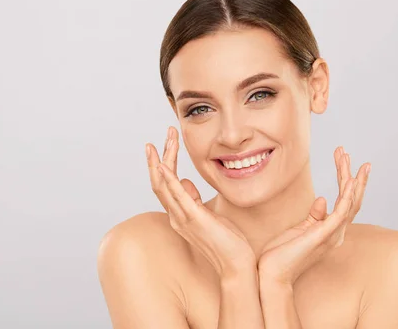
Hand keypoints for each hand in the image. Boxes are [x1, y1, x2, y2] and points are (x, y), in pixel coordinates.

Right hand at [146, 126, 256, 277]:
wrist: (237, 265)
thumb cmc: (228, 242)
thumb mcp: (211, 214)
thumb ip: (195, 199)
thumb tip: (186, 182)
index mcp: (180, 214)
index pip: (166, 183)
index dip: (164, 162)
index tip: (167, 142)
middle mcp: (176, 216)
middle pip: (160, 181)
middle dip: (161, 155)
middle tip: (167, 132)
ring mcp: (182, 218)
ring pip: (163, 185)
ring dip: (163, 160)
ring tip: (165, 139)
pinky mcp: (193, 219)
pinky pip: (176, 196)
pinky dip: (168, 179)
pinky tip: (163, 164)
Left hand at [257, 147, 370, 285]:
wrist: (271, 273)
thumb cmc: (281, 253)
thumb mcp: (299, 229)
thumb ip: (313, 216)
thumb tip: (322, 199)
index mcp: (331, 230)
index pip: (345, 201)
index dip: (346, 179)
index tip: (343, 158)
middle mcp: (337, 233)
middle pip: (352, 199)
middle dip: (352, 174)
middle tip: (347, 152)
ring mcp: (332, 235)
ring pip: (350, 202)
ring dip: (351, 179)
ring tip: (347, 158)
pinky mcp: (324, 235)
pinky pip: (341, 212)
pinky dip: (348, 196)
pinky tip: (351, 181)